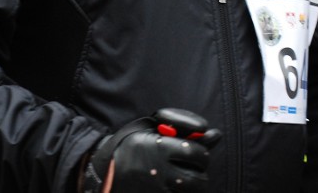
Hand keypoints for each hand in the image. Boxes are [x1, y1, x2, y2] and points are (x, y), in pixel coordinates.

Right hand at [82, 108, 220, 192]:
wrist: (101, 173)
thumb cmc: (129, 146)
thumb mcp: (150, 130)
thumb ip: (182, 130)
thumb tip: (215, 134)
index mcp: (156, 147)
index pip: (195, 152)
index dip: (201, 152)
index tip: (197, 152)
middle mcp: (157, 171)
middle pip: (197, 178)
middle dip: (199, 173)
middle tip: (192, 168)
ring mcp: (155, 189)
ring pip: (191, 192)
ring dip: (192, 186)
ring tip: (181, 179)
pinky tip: (171, 187)